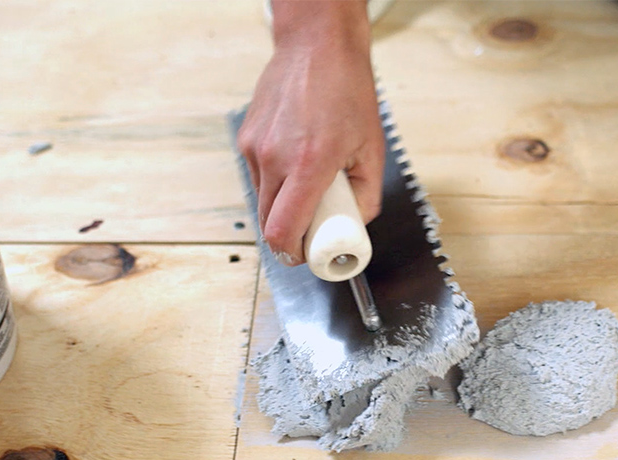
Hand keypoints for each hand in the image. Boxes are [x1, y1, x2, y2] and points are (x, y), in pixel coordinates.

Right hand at [237, 0, 384, 265]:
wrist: (316, 47)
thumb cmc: (347, 92)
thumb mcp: (372, 149)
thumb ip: (367, 195)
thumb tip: (356, 223)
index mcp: (309, 164)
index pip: (282, 231)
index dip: (293, 254)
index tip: (306, 255)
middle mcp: (275, 157)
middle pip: (268, 224)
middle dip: (289, 236)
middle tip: (313, 229)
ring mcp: (255, 146)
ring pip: (262, 201)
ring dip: (282, 207)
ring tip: (309, 186)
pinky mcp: (245, 138)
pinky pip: (258, 177)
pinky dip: (275, 182)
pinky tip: (295, 160)